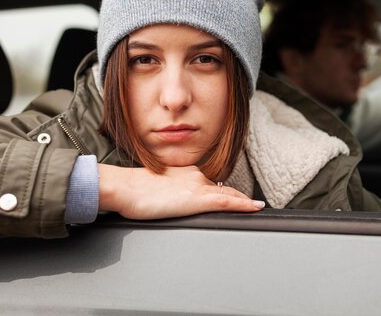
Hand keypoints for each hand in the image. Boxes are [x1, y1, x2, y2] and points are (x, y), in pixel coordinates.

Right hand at [97, 164, 264, 219]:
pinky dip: (244, 204)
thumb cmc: (132, 190)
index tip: (235, 197)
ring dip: (243, 202)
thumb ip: (168, 192)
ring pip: (229, 194)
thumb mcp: (155, 188)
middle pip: (223, 189)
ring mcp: (198, 187)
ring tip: (256, 208)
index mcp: (185, 173)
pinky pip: (228, 201)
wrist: (124, 187)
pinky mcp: (198, 199)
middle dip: (238, 197)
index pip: (211, 184)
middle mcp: (196, 176)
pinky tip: (254, 207)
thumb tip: (170, 202)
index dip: (225, 191)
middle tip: (252, 204)